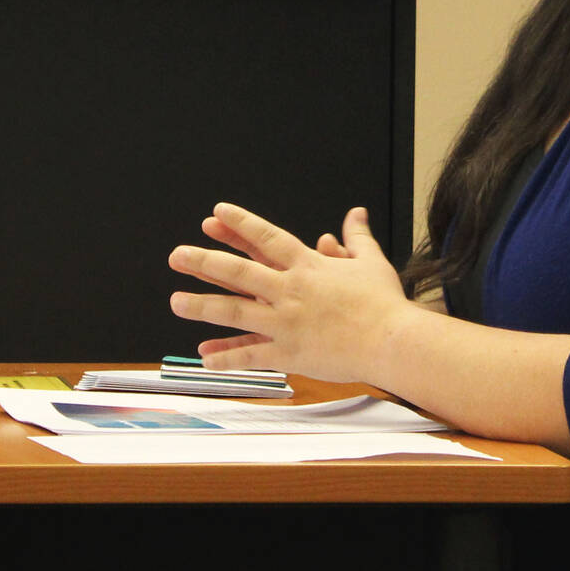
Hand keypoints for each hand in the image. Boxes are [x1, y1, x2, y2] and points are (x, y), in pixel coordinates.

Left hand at [168, 203, 412, 381]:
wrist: (393, 340)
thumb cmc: (384, 302)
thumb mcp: (370, 262)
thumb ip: (356, 237)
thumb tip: (355, 213)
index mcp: (308, 266)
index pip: (266, 238)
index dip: (240, 224)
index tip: (215, 214)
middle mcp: (291, 290)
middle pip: (239, 272)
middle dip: (205, 261)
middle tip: (177, 255)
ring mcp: (286, 322)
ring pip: (235, 312)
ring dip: (202, 306)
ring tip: (176, 302)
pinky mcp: (289, 353)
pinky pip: (251, 355)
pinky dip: (227, 357)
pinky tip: (205, 357)